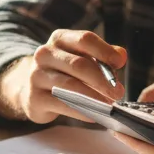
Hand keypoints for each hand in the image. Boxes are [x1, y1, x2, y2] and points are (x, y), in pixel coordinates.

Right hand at [0, 30, 126, 123]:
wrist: (32, 89)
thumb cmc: (65, 72)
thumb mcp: (83, 57)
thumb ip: (103, 55)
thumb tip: (121, 56)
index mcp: (60, 39)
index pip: (84, 39)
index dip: (104, 50)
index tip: (120, 63)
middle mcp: (45, 53)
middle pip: (79, 64)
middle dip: (102, 79)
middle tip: (118, 92)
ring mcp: (37, 75)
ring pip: (70, 85)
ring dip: (93, 96)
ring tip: (109, 105)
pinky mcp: (35, 97)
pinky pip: (62, 104)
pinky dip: (81, 110)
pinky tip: (94, 114)